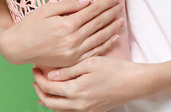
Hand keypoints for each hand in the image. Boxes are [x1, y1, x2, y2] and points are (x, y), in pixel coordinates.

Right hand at [0, 0, 124, 67]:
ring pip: (98, 38)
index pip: (92, 11)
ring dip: (112, 28)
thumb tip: (89, 0)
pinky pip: (93, 53)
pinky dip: (105, 45)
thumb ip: (69, 4)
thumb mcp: (47, 9)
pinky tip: (113, 38)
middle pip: (97, 24)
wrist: (17, 48)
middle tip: (121, 5)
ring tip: (121, 20)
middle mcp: (72, 40)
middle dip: (111, 13)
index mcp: (66, 24)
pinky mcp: (71, 61)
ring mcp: (73, 53)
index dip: (105, 3)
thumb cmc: (30, 25)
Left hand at [33, 56, 150, 111]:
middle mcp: (78, 104)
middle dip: (39, 91)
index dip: (39, 78)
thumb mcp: (91, 63)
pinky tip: (60, 97)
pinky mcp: (92, 111)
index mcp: (76, 90)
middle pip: (50, 102)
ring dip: (48, 100)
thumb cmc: (116, 69)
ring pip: (58, 110)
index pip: (49, 87)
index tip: (35, 68)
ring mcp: (85, 110)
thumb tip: (51, 75)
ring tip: (42, 90)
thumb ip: (69, 70)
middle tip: (35, 79)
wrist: (135, 83)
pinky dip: (60, 105)